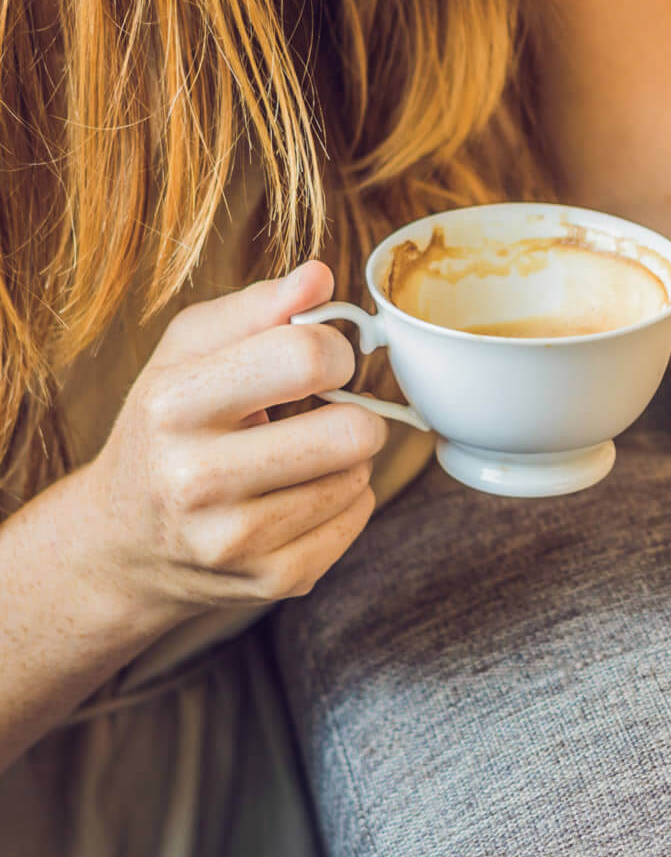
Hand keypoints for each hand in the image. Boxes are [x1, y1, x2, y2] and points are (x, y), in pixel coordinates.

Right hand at [76, 262, 387, 616]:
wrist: (124, 539)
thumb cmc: (167, 426)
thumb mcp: (188, 353)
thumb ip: (257, 308)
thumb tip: (319, 276)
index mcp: (173, 405)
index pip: (306, 358)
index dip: (337, 350)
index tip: (325, 361)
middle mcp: (195, 479)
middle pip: (351, 432)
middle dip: (354, 414)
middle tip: (323, 414)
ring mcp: (234, 540)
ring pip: (360, 477)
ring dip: (346, 460)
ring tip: (298, 458)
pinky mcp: (272, 580)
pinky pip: (358, 519)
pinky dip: (344, 501)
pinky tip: (299, 495)